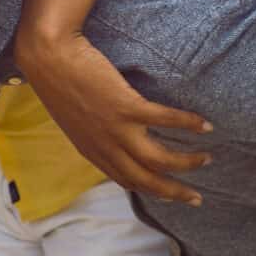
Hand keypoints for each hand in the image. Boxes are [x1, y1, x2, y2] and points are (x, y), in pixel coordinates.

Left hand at [17, 32, 211, 205]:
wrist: (48, 57)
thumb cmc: (58, 82)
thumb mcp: (73, 120)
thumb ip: (93, 135)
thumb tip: (111, 140)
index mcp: (92, 151)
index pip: (126, 180)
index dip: (151, 191)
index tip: (170, 197)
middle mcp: (105, 147)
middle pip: (147, 181)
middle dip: (175, 193)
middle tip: (197, 198)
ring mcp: (116, 129)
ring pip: (160, 160)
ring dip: (188, 163)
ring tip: (207, 159)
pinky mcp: (126, 107)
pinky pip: (165, 120)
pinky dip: (188, 123)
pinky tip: (205, 125)